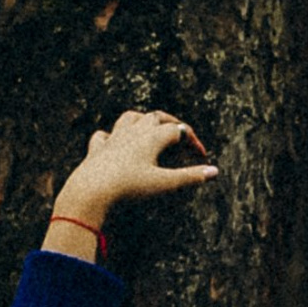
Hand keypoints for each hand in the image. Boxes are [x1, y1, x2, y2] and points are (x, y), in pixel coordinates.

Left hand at [46, 107, 217, 256]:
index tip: (202, 156)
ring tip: (150, 127)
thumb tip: (215, 172)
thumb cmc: (130, 187)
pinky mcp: (97, 149)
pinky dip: (111, 136)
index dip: (193, 141)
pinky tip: (112, 141)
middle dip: (171, 124)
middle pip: (156, 117)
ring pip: (130, 118)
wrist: (92, 190)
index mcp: (152, 136)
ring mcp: (114, 138)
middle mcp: (133, 132)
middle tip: (182, 135)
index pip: (179, 131)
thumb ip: (190, 177)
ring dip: (142, 120)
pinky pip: (104, 136)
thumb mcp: (164, 184)